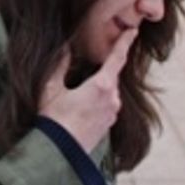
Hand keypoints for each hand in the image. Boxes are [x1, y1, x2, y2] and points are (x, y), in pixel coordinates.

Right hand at [38, 29, 136, 153]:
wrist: (59, 153)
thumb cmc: (53, 119)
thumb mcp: (50, 87)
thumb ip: (60, 64)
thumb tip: (65, 47)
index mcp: (101, 85)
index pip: (117, 58)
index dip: (124, 42)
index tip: (133, 31)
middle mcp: (112, 99)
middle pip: (108, 77)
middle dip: (96, 74)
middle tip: (75, 81)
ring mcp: (112, 114)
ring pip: (107, 93)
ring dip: (94, 90)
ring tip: (72, 100)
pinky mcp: (108, 126)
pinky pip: (105, 107)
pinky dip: (94, 104)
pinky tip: (78, 112)